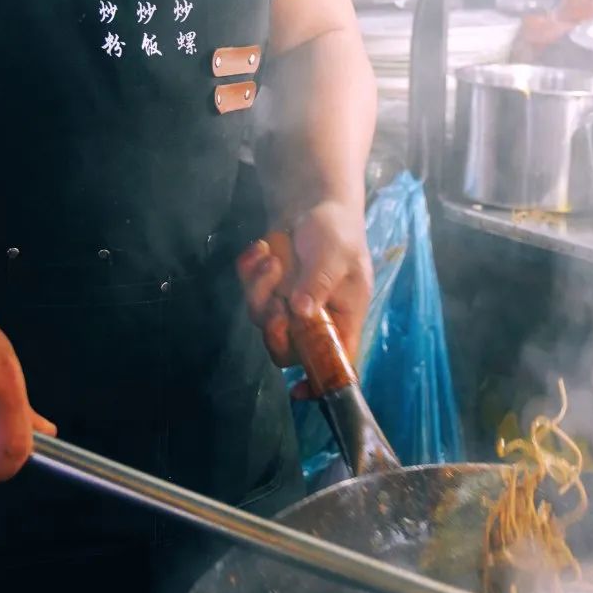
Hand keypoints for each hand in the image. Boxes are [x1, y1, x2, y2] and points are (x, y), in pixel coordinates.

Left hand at [237, 199, 372, 370]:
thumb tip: (302, 312)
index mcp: (343, 318)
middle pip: (288, 349)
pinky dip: (249, 271)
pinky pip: (249, 294)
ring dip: (262, 290)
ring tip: (272, 259)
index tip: (300, 390)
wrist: (314, 202)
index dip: (321, 381)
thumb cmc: (337, 230)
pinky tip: (260, 248)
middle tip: (276, 306)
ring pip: (263, 320)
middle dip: (275, 330)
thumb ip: (320, 282)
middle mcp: (315, 319)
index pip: (336, 361)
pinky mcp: (267, 289)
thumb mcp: (336, 254)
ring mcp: (288, 305)